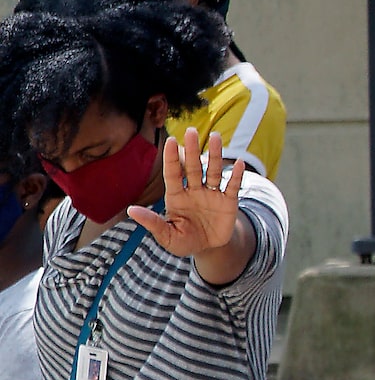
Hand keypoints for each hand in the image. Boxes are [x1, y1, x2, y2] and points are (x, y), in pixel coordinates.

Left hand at [127, 129, 243, 257]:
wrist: (208, 248)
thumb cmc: (183, 241)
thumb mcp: (166, 236)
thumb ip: (152, 222)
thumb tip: (131, 210)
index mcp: (177, 197)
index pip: (173, 174)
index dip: (172, 158)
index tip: (170, 140)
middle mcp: (194, 191)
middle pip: (193, 167)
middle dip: (192, 150)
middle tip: (191, 131)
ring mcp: (212, 195)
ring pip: (213, 171)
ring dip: (215, 155)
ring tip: (215, 137)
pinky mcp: (228, 202)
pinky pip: (233, 186)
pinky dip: (236, 175)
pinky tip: (239, 163)